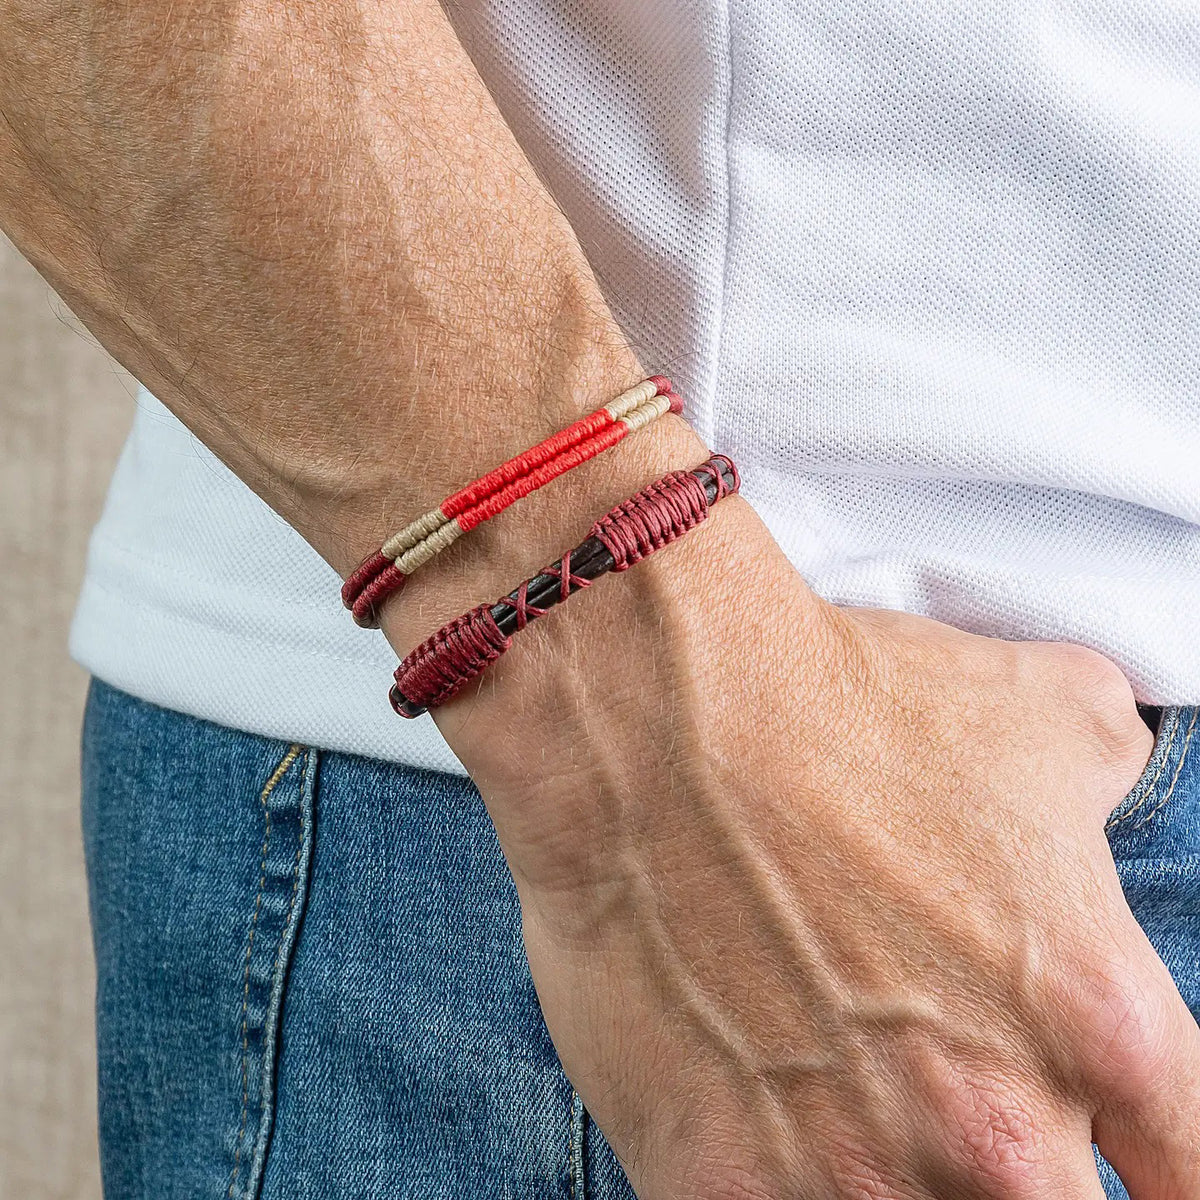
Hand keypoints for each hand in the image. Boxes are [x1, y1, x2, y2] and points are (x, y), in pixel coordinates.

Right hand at [416, 498, 1199, 1198]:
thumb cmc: (839, 704)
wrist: (653, 719)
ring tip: (841, 1104)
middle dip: (1017, 1171)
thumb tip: (1099, 793)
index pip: (1197, 1174)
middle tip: (944, 1105)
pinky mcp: (723, 1188)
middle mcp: (996, 1127)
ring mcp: (854, 1173)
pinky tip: (752, 1120)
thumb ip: (1108, 775)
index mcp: (1097, 1022)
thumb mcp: (1036, 708)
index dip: (1164, 1170)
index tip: (1110, 1153)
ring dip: (892, 1182)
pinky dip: (779, 1184)